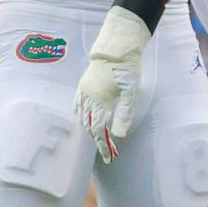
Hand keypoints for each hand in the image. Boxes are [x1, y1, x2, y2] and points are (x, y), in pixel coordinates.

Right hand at [74, 6, 151, 161]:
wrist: (115, 48)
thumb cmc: (126, 69)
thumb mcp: (130, 92)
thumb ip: (124, 113)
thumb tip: (119, 135)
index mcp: (99, 102)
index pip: (100, 130)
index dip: (104, 145)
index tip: (110, 158)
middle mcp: (88, 98)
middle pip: (90, 126)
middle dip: (98, 141)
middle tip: (108, 153)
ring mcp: (84, 91)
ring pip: (82, 116)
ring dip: (89, 129)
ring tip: (97, 140)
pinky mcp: (83, 84)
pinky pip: (77, 104)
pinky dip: (80, 115)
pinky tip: (83, 119)